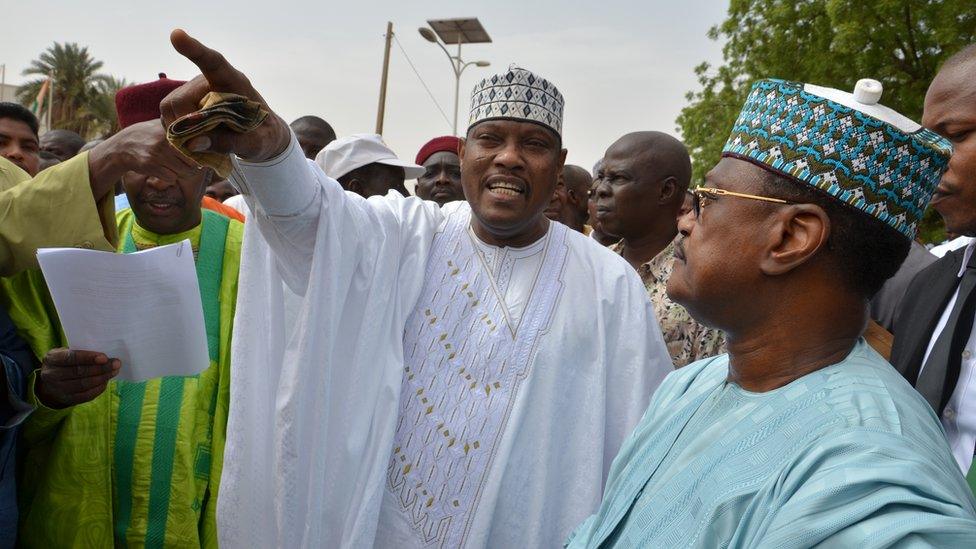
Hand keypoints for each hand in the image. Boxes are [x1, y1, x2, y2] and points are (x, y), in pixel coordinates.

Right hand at [36, 348, 120, 408]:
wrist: (49, 384)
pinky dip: (98, 388)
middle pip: (79, 372)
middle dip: (101, 368)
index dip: (88, 358)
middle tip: (116, 364)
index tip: (104, 357)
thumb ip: (79, 351)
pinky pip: (86, 395)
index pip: (70, 358)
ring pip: (84, 384)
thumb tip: (104, 356)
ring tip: (114, 371)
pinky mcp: (67, 400)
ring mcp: (58, 389)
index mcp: (51, 359)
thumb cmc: (63, 363)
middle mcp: (52, 375)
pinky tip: (106, 381)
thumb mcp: (64, 353)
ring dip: (102, 377)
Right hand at [87, 119, 200, 199]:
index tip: (199, 156)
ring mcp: (158, 154)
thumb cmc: (147, 135)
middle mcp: (165, 141)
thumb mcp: (162, 125)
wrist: (122, 146)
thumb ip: (179, 127)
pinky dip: (171, 178)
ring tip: (176, 168)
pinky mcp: (150, 166)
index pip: (196, 146)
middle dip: (193, 167)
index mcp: (171, 130)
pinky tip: (165, 171)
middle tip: (189, 165)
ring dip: (182, 173)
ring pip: (183, 172)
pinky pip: (171, 178)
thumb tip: (203, 129)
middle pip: (192, 162)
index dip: (199, 154)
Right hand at [161, 29, 290, 162]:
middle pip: (182, 100)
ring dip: (180, 130)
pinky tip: (196, 138)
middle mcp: (209, 81)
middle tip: (204, 143)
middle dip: (186, 125)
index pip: (214, 62)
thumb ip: (229, 143)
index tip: (177, 35)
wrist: (261, 135)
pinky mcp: (183, 101)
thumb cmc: (263, 135)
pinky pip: (168, 115)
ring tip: (205, 141)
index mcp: (234, 82)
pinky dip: (177, 132)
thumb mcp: (256, 144)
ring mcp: (194, 90)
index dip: (195, 50)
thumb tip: (193, 143)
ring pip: (170, 107)